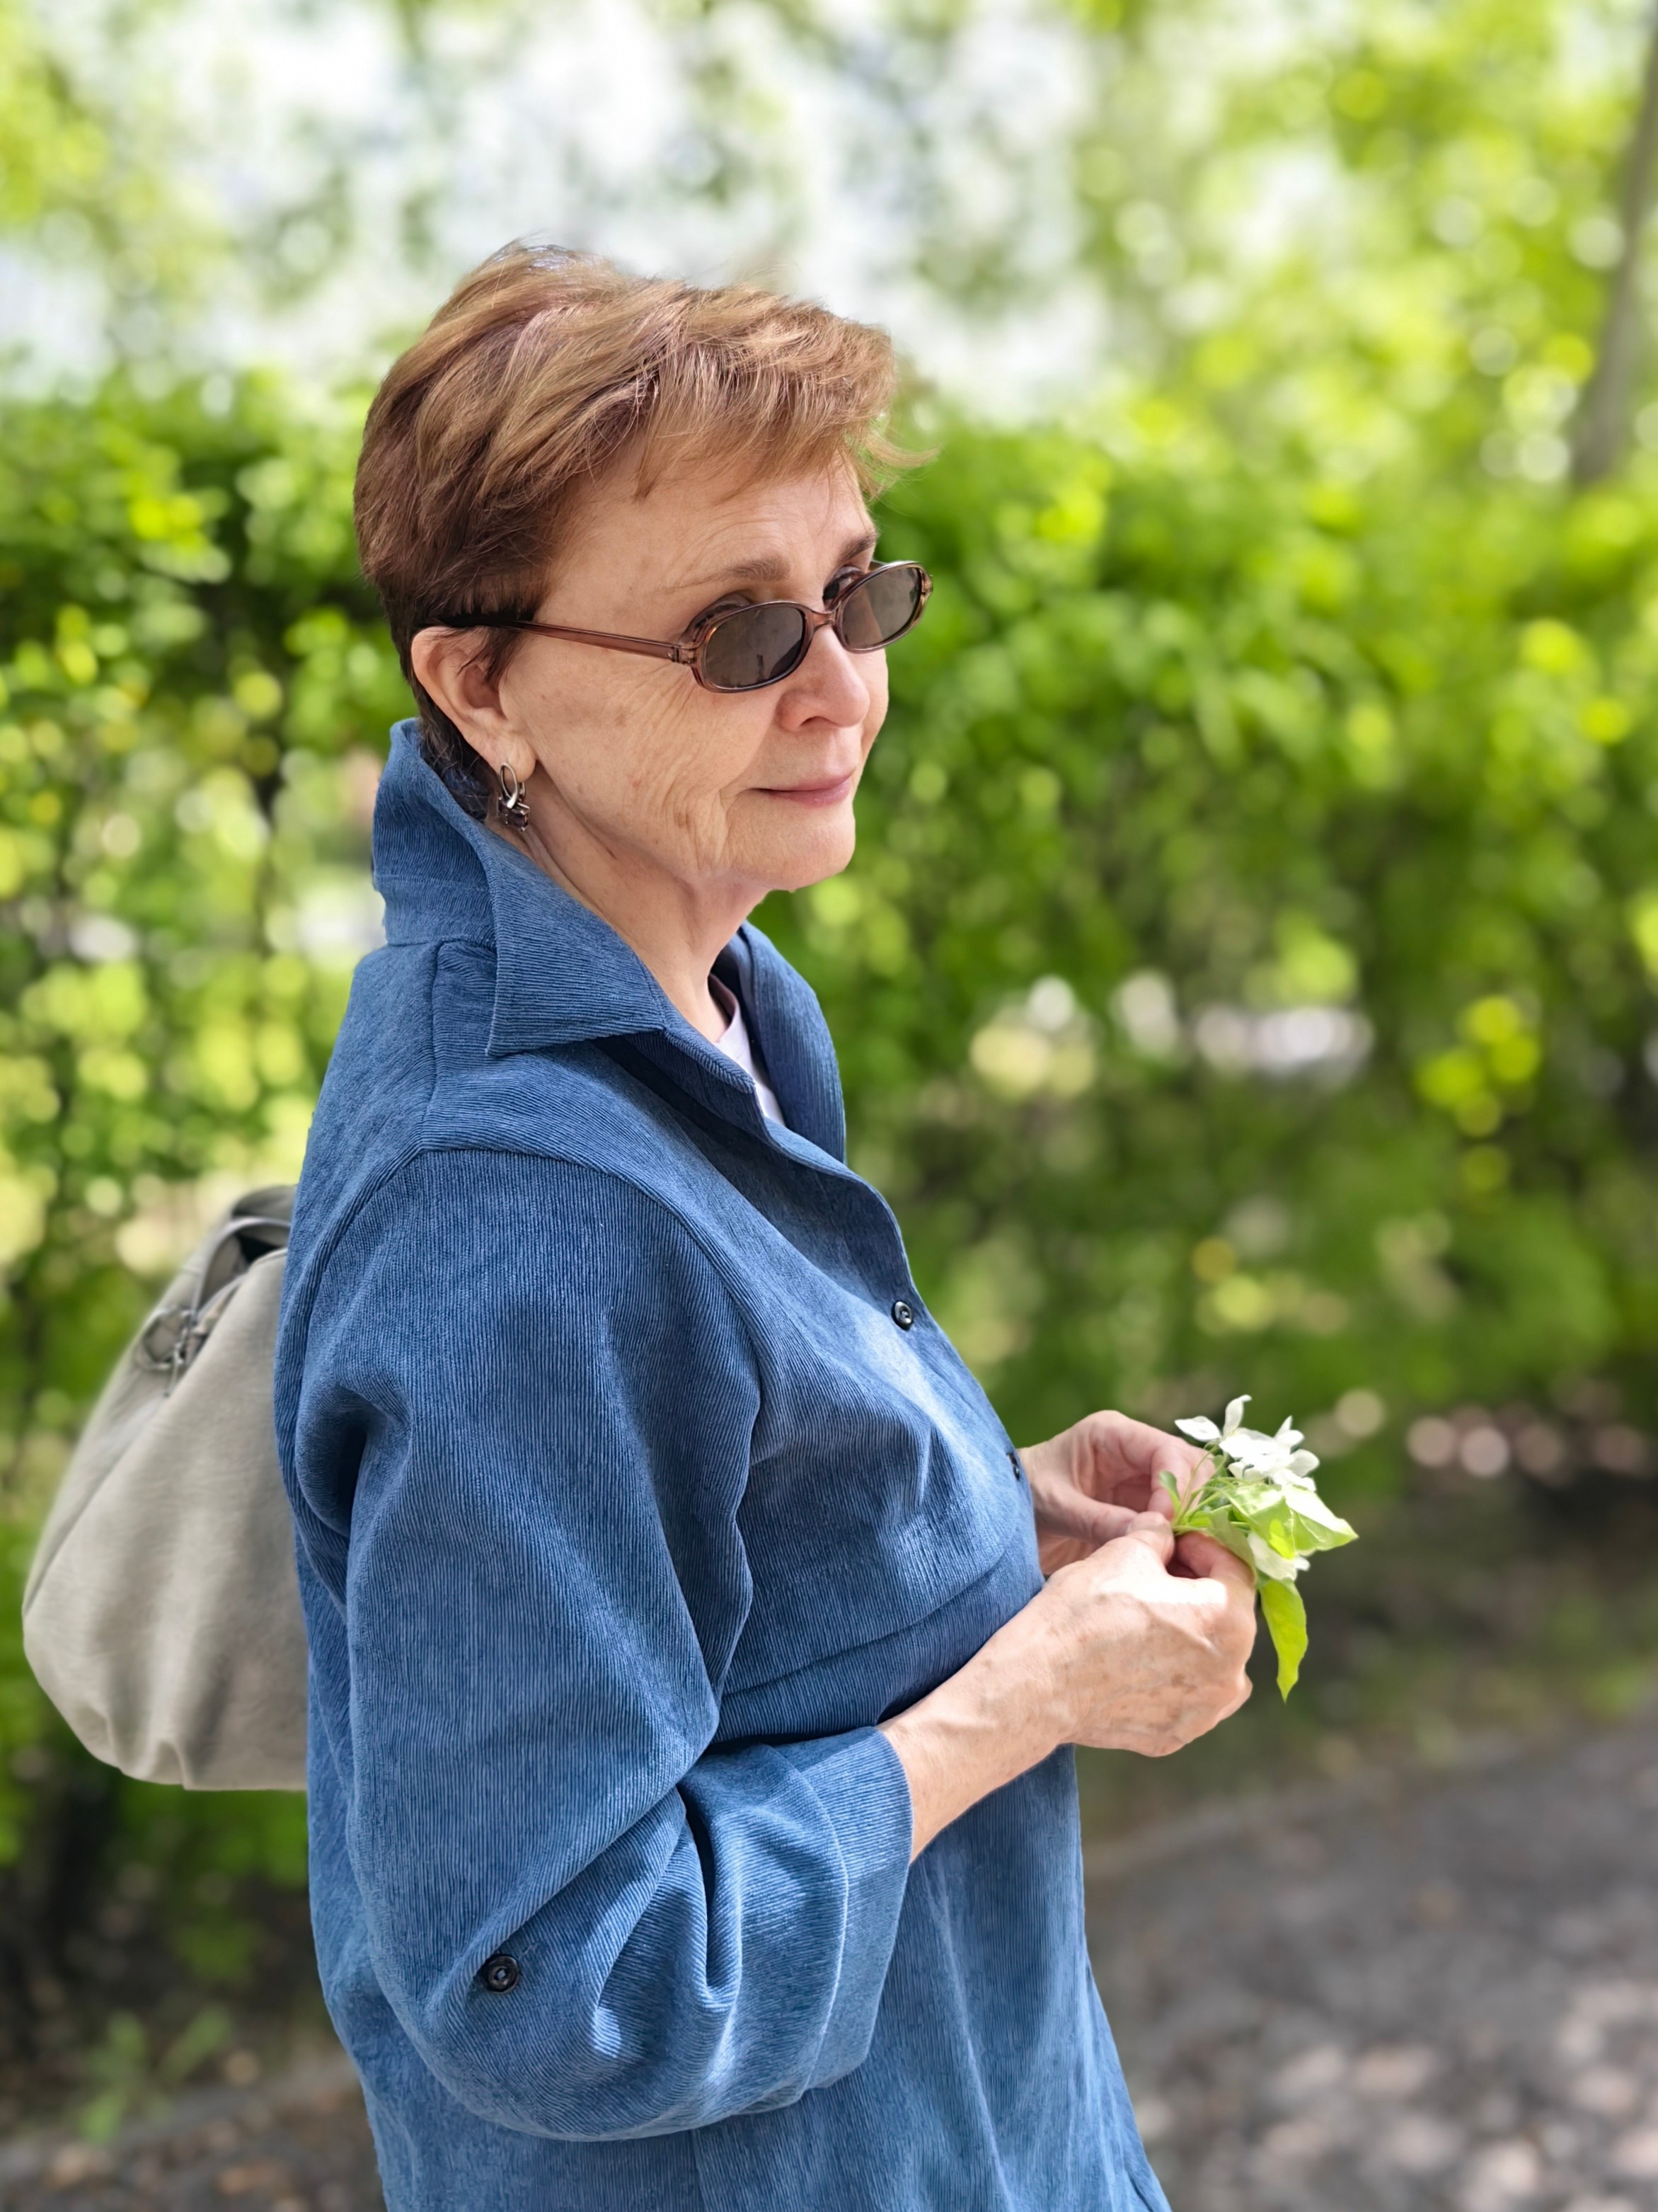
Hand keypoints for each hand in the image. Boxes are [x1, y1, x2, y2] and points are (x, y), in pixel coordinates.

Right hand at [880, 1512, 1256, 1855]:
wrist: (1038, 1684)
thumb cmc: (1083, 1613)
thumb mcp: (1124, 1552)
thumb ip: (1159, 1536)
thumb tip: (1165, 1533)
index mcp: (1228, 1620)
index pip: (1234, 1569)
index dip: (1203, 1547)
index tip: (1175, 1543)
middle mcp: (1231, 1673)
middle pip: (1227, 1617)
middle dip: (1197, 1591)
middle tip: (1159, 1575)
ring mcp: (1205, 1712)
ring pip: (1212, 1659)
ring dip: (1190, 1634)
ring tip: (1147, 1618)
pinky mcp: (1176, 1735)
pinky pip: (1187, 1695)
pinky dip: (1171, 1675)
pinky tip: (1135, 1658)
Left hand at [1020, 1409, 1208, 1573]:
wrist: (1000, 1518)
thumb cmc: (1020, 1498)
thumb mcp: (1056, 1507)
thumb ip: (1099, 1519)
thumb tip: (1151, 1532)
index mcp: (1111, 1435)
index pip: (1166, 1450)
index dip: (1176, 1485)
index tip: (1166, 1523)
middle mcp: (1133, 1451)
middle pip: (1190, 1467)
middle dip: (1191, 1503)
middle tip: (1179, 1540)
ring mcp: (1140, 1479)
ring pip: (1191, 1494)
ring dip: (1190, 1522)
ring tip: (1176, 1552)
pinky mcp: (1142, 1508)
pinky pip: (1176, 1520)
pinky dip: (1181, 1538)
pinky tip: (1173, 1560)